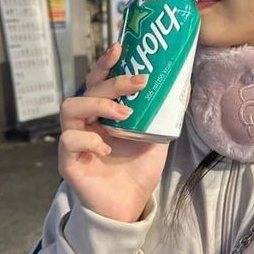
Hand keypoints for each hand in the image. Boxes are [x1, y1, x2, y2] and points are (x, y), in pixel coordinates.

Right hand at [58, 43, 169, 222]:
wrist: (129, 204)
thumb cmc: (139, 167)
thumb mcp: (158, 134)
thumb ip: (166, 111)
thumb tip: (184, 82)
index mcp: (104, 112)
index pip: (99, 80)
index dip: (105, 63)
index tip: (120, 48)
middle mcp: (87, 121)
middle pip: (89, 89)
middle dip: (114, 82)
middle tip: (139, 82)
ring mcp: (76, 140)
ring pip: (70, 108)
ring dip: (98, 104)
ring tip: (124, 114)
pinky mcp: (69, 161)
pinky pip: (69, 141)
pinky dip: (89, 140)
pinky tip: (107, 148)